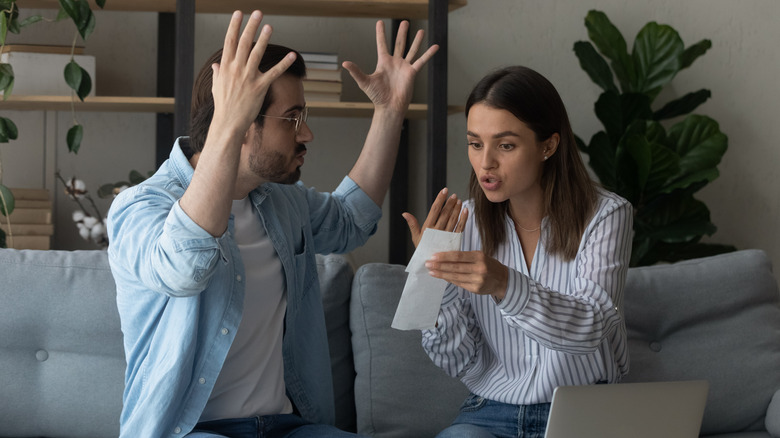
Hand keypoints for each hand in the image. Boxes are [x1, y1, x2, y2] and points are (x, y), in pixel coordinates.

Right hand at [210, 10, 296, 135]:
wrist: (228, 122)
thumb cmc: (223, 106)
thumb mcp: (216, 87)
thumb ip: (218, 73)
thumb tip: (217, 65)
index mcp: (226, 67)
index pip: (230, 41)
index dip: (234, 26)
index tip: (239, 14)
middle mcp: (236, 69)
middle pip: (244, 43)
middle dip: (250, 26)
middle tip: (257, 13)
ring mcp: (248, 77)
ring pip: (257, 54)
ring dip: (264, 39)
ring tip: (270, 26)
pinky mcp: (260, 87)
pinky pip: (274, 73)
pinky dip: (283, 63)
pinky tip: (292, 54)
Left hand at [342, 20, 438, 112]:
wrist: (389, 107)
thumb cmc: (376, 96)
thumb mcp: (365, 82)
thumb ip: (356, 71)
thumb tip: (344, 63)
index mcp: (383, 62)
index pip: (382, 44)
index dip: (380, 33)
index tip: (380, 22)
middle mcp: (394, 62)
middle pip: (399, 43)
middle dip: (402, 33)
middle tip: (405, 22)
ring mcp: (404, 67)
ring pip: (411, 50)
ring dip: (416, 41)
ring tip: (421, 30)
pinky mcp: (412, 73)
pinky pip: (421, 61)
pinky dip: (428, 54)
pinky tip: (435, 46)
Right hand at [403, 187, 467, 247]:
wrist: (431, 264)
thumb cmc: (422, 249)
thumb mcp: (415, 237)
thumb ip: (412, 224)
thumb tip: (404, 213)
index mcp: (428, 228)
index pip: (434, 210)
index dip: (440, 199)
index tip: (444, 191)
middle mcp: (438, 231)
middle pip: (445, 213)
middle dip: (449, 203)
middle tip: (454, 195)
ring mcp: (446, 235)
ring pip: (453, 219)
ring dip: (456, 209)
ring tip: (459, 201)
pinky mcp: (454, 240)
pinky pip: (460, 228)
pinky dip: (463, 219)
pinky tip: (465, 211)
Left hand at [425, 251, 508, 300]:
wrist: (502, 280)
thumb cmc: (488, 264)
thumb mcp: (479, 256)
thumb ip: (464, 257)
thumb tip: (444, 258)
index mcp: (479, 256)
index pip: (458, 256)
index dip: (445, 257)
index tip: (433, 256)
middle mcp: (479, 268)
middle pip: (455, 267)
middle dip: (439, 266)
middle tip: (427, 264)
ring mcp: (477, 280)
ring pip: (455, 277)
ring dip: (441, 274)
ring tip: (431, 272)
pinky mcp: (475, 289)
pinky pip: (459, 284)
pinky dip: (449, 280)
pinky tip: (442, 277)